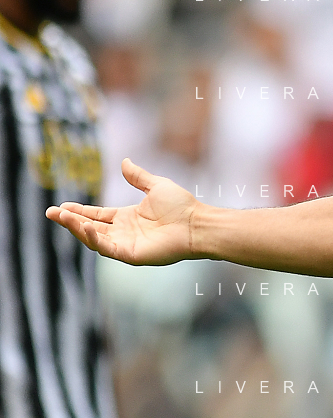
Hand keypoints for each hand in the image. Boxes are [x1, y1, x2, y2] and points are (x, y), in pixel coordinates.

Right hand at [46, 159, 197, 264]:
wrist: (197, 222)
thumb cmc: (182, 206)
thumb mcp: (156, 186)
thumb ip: (138, 177)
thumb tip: (124, 162)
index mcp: (128, 218)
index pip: (97, 215)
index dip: (79, 211)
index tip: (61, 206)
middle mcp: (124, 232)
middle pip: (91, 227)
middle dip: (70, 220)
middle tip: (50, 212)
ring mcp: (127, 245)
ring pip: (94, 238)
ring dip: (77, 228)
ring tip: (61, 217)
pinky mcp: (131, 255)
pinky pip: (107, 248)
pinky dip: (94, 238)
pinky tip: (85, 227)